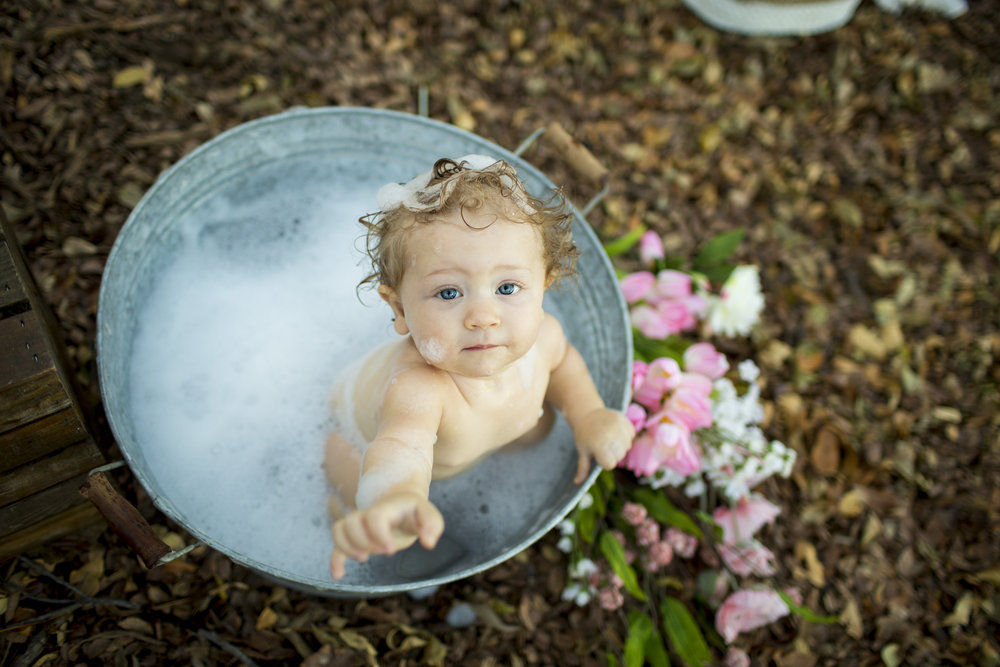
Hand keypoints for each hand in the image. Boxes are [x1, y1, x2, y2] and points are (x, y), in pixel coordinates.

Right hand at [329, 492, 444, 579]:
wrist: (400, 503)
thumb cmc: (414, 512)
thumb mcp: (428, 514)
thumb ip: (432, 526)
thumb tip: (429, 543)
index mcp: (386, 508)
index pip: (374, 516)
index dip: (378, 533)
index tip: (391, 550)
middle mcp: (367, 514)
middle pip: (352, 523)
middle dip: (363, 541)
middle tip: (384, 551)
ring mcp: (359, 524)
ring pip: (339, 529)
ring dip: (347, 547)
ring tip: (364, 558)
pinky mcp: (354, 537)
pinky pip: (337, 544)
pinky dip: (335, 559)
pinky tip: (339, 575)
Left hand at [571, 408, 634, 483]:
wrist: (587, 413)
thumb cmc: (584, 434)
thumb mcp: (582, 451)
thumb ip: (583, 468)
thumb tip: (577, 483)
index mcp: (599, 445)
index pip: (610, 465)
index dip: (603, 461)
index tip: (597, 452)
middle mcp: (611, 437)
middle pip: (620, 457)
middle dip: (612, 453)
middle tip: (602, 443)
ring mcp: (619, 428)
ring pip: (627, 447)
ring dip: (619, 445)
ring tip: (608, 436)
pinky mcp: (625, 421)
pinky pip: (631, 436)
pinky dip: (625, 435)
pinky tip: (615, 431)